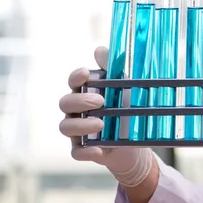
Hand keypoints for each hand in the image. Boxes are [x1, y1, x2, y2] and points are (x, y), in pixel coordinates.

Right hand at [58, 46, 153, 186]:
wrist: (137, 140)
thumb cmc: (127, 108)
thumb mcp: (125, 86)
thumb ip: (113, 68)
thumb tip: (99, 49)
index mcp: (85, 92)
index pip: (73, 82)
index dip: (76, 77)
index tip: (86, 73)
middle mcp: (76, 111)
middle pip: (65, 103)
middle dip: (80, 100)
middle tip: (100, 101)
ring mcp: (77, 131)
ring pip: (65, 127)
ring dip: (81, 125)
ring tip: (101, 123)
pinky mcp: (83, 150)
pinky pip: (75, 153)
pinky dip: (85, 152)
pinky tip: (98, 150)